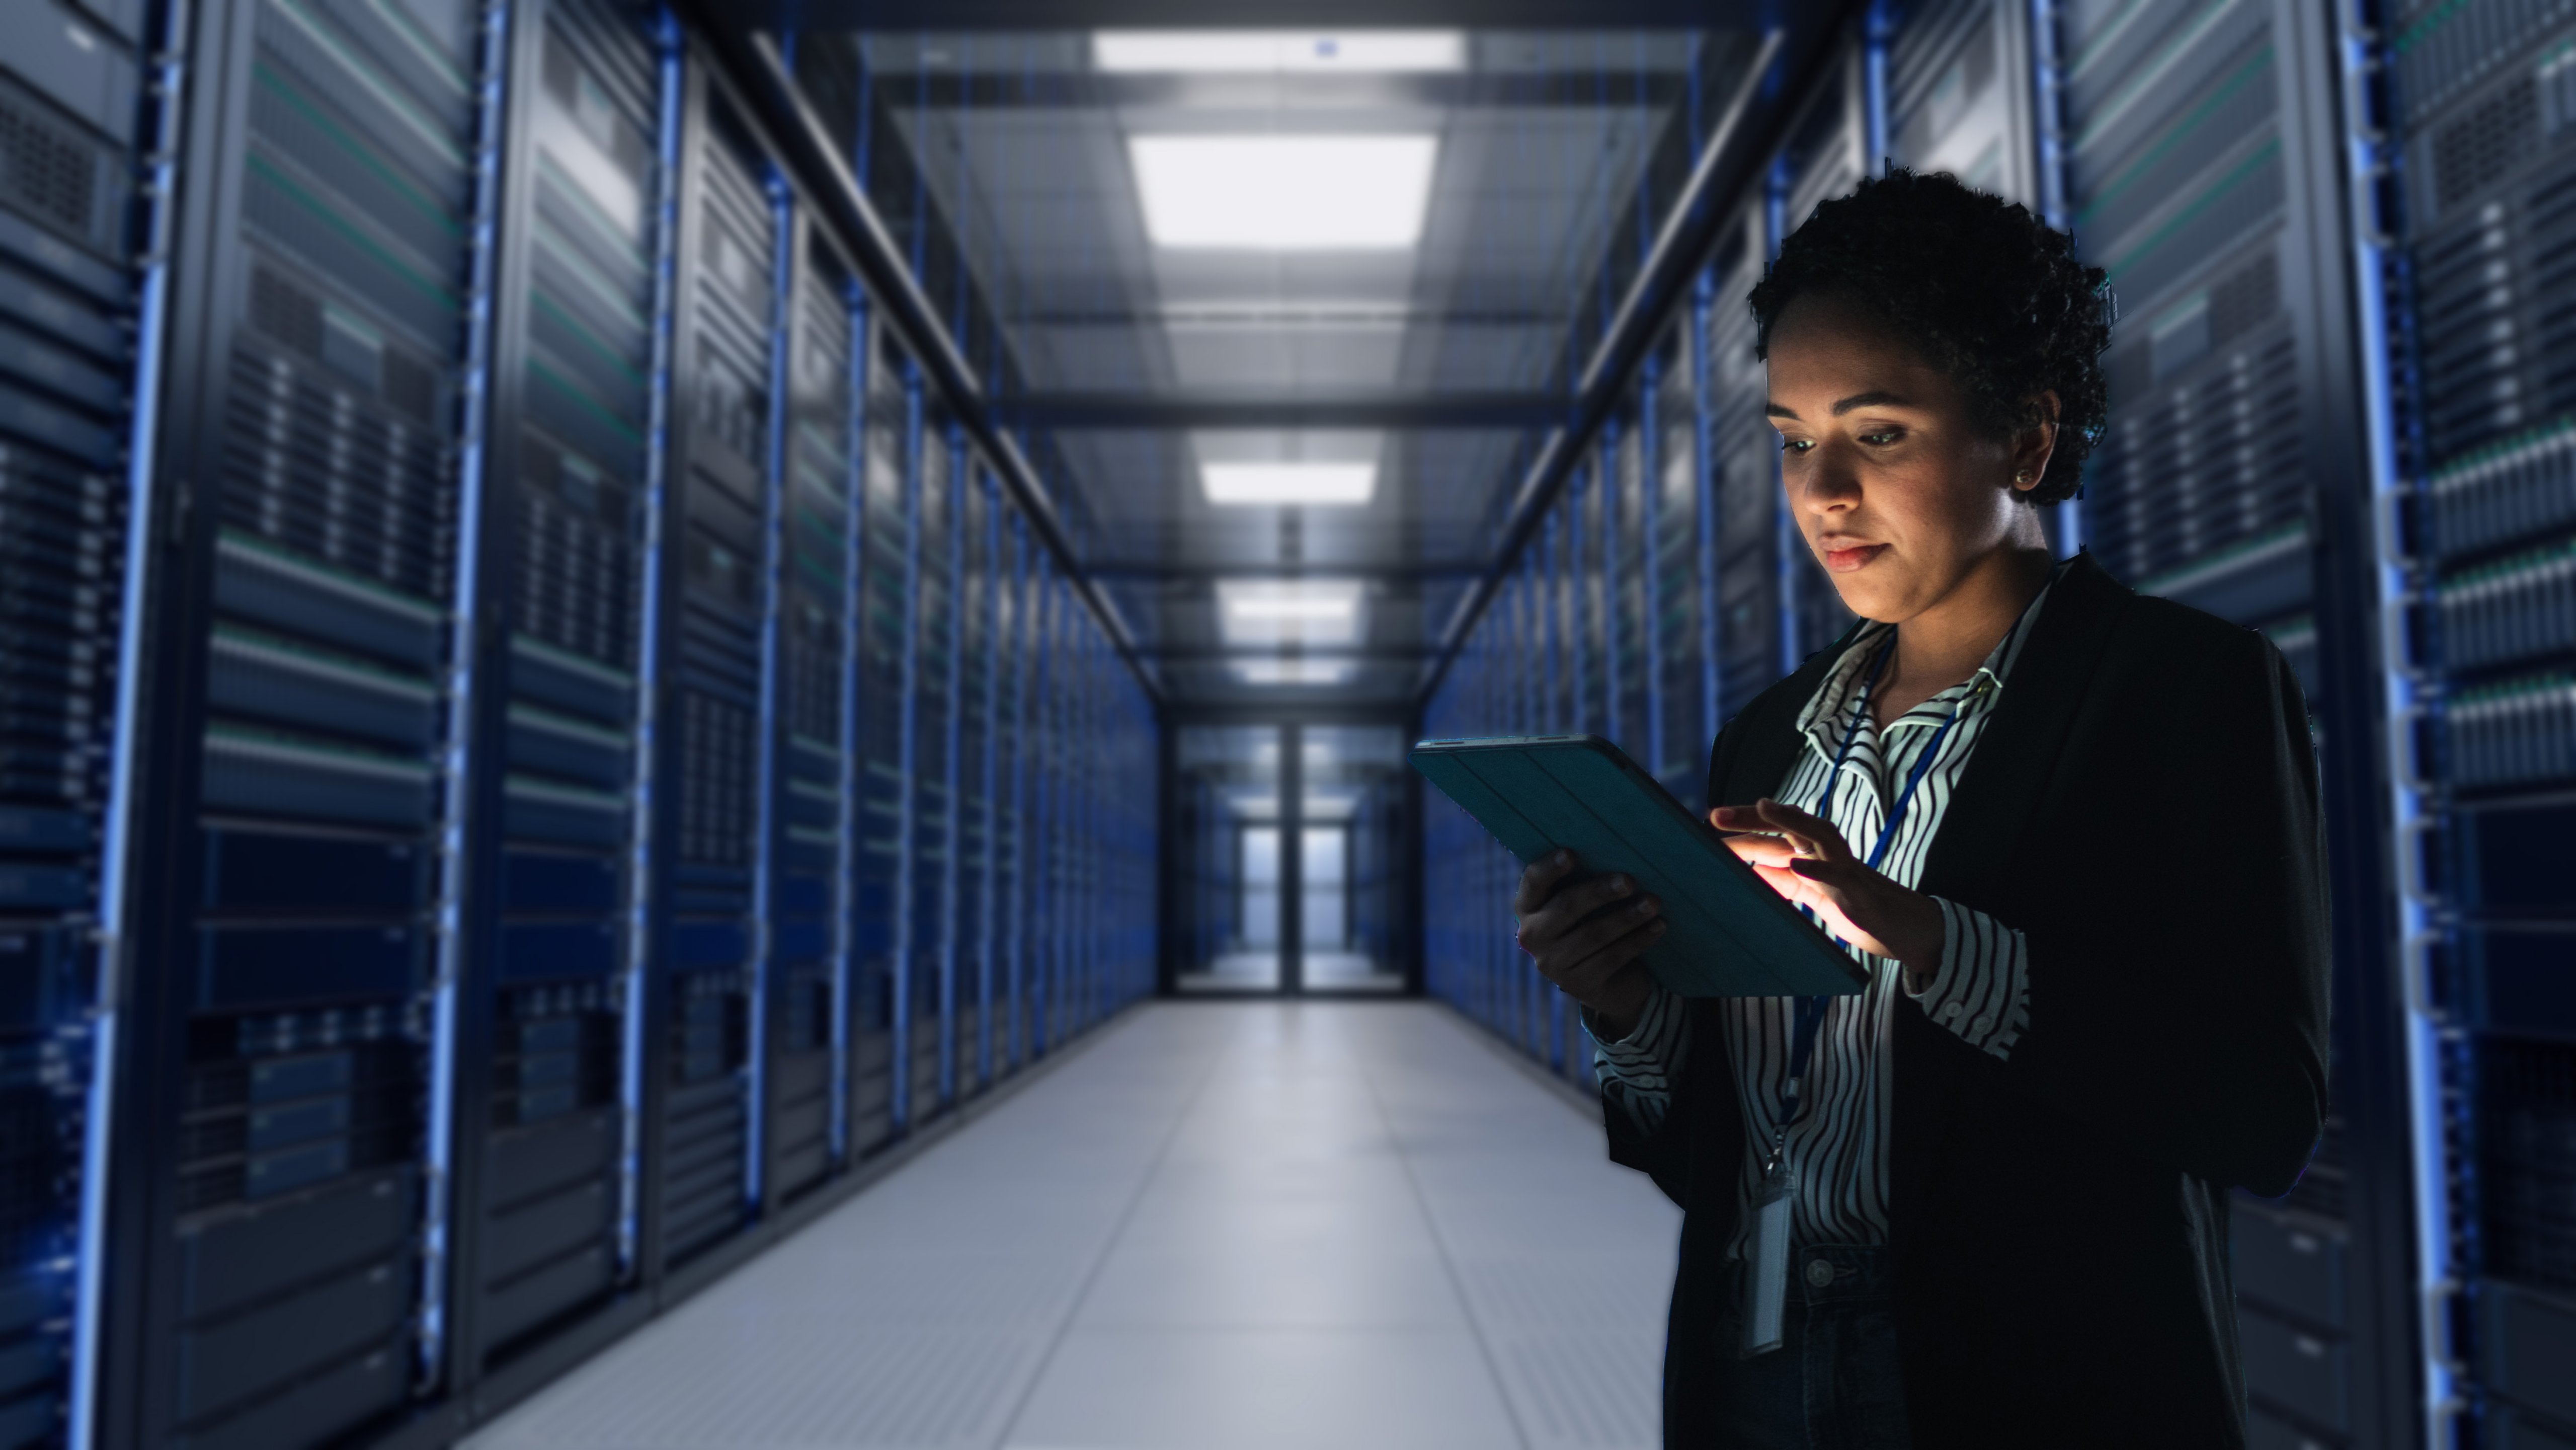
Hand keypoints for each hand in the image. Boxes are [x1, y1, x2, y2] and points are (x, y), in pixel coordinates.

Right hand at [1512, 850, 1661, 1035]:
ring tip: (1654, 903)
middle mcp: (1531, 936)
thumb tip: (1618, 849)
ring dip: (1627, 917)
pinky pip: (1612, 958)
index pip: (1533, 882)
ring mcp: (1552, 964)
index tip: (1572, 854)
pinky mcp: (1578, 984)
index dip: (1550, 868)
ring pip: (1593, 935)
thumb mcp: (1581, 903)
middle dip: (1600, 892)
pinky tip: (1658, 926)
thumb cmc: (1591, 923)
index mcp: (1527, 906)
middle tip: (1630, 880)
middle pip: (1566, 907)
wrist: (1603, 979)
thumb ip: (1583, 880)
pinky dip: (1638, 940)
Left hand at [1711, 799, 1944, 986]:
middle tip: (1715, 814)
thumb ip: (1785, 882)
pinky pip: (1840, 877)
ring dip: (1789, 820)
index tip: (1708, 824)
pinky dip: (1819, 869)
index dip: (1742, 828)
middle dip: (1753, 817)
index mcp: (1814, 855)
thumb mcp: (1813, 894)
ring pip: (1818, 835)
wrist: (1904, 930)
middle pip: (1789, 825)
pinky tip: (1798, 864)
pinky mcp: (1860, 892)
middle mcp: (1828, 854)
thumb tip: (1752, 870)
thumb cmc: (1857, 907)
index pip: (1773, 835)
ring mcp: (1845, 869)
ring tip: (1761, 807)